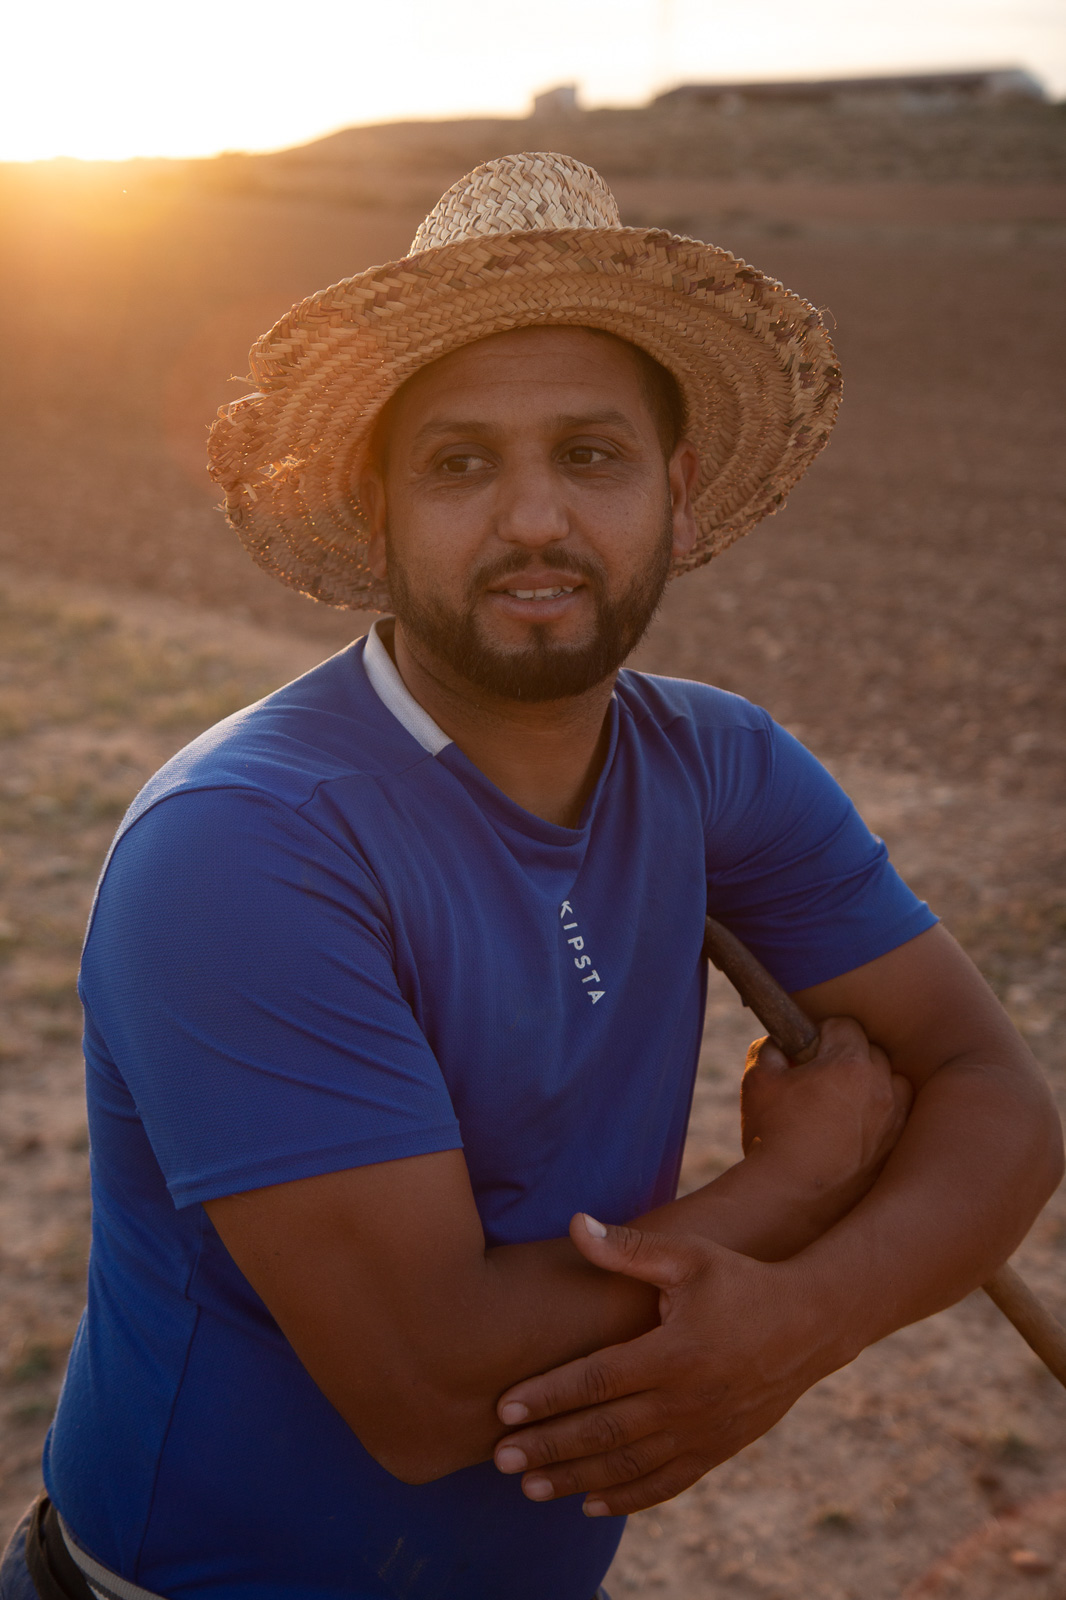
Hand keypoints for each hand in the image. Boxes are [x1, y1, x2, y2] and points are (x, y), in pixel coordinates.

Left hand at [493, 1212, 843, 1515]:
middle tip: (499, 1459)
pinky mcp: (718, 1449)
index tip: (503, 1408)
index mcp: (673, 1352)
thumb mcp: (689, 1256)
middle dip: (548, 1446)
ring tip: (530, 1487)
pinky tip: (590, 1504)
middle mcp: (687, 1401)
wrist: (810, 1323)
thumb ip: (629, 1248)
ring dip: (576, 1477)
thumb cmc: (741, 1280)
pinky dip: (627, 1497)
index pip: (596, 1380)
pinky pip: (666, 1483)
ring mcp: (704, 1432)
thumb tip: (576, 1223)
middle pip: (604, 1432)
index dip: (547, 1395)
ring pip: (629, 1465)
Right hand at [741, 1015, 911, 1227]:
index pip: (844, 1026)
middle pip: (872, 1052)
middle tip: (821, 1079)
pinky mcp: (897, 1149)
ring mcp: (894, 1120)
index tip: (808, 1052)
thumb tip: (780, 1044)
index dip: (821, 1035)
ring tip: (844, 1104)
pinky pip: (899, 1118)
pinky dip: (883, 1117)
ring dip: (873, 1085)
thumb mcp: (757, 1081)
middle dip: (848, 1058)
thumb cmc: (772, 1135)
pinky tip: (856, 1131)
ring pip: (893, 1083)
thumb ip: (769, 1049)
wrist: (792, 1199)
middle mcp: (880, 1087)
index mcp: (848, 1063)